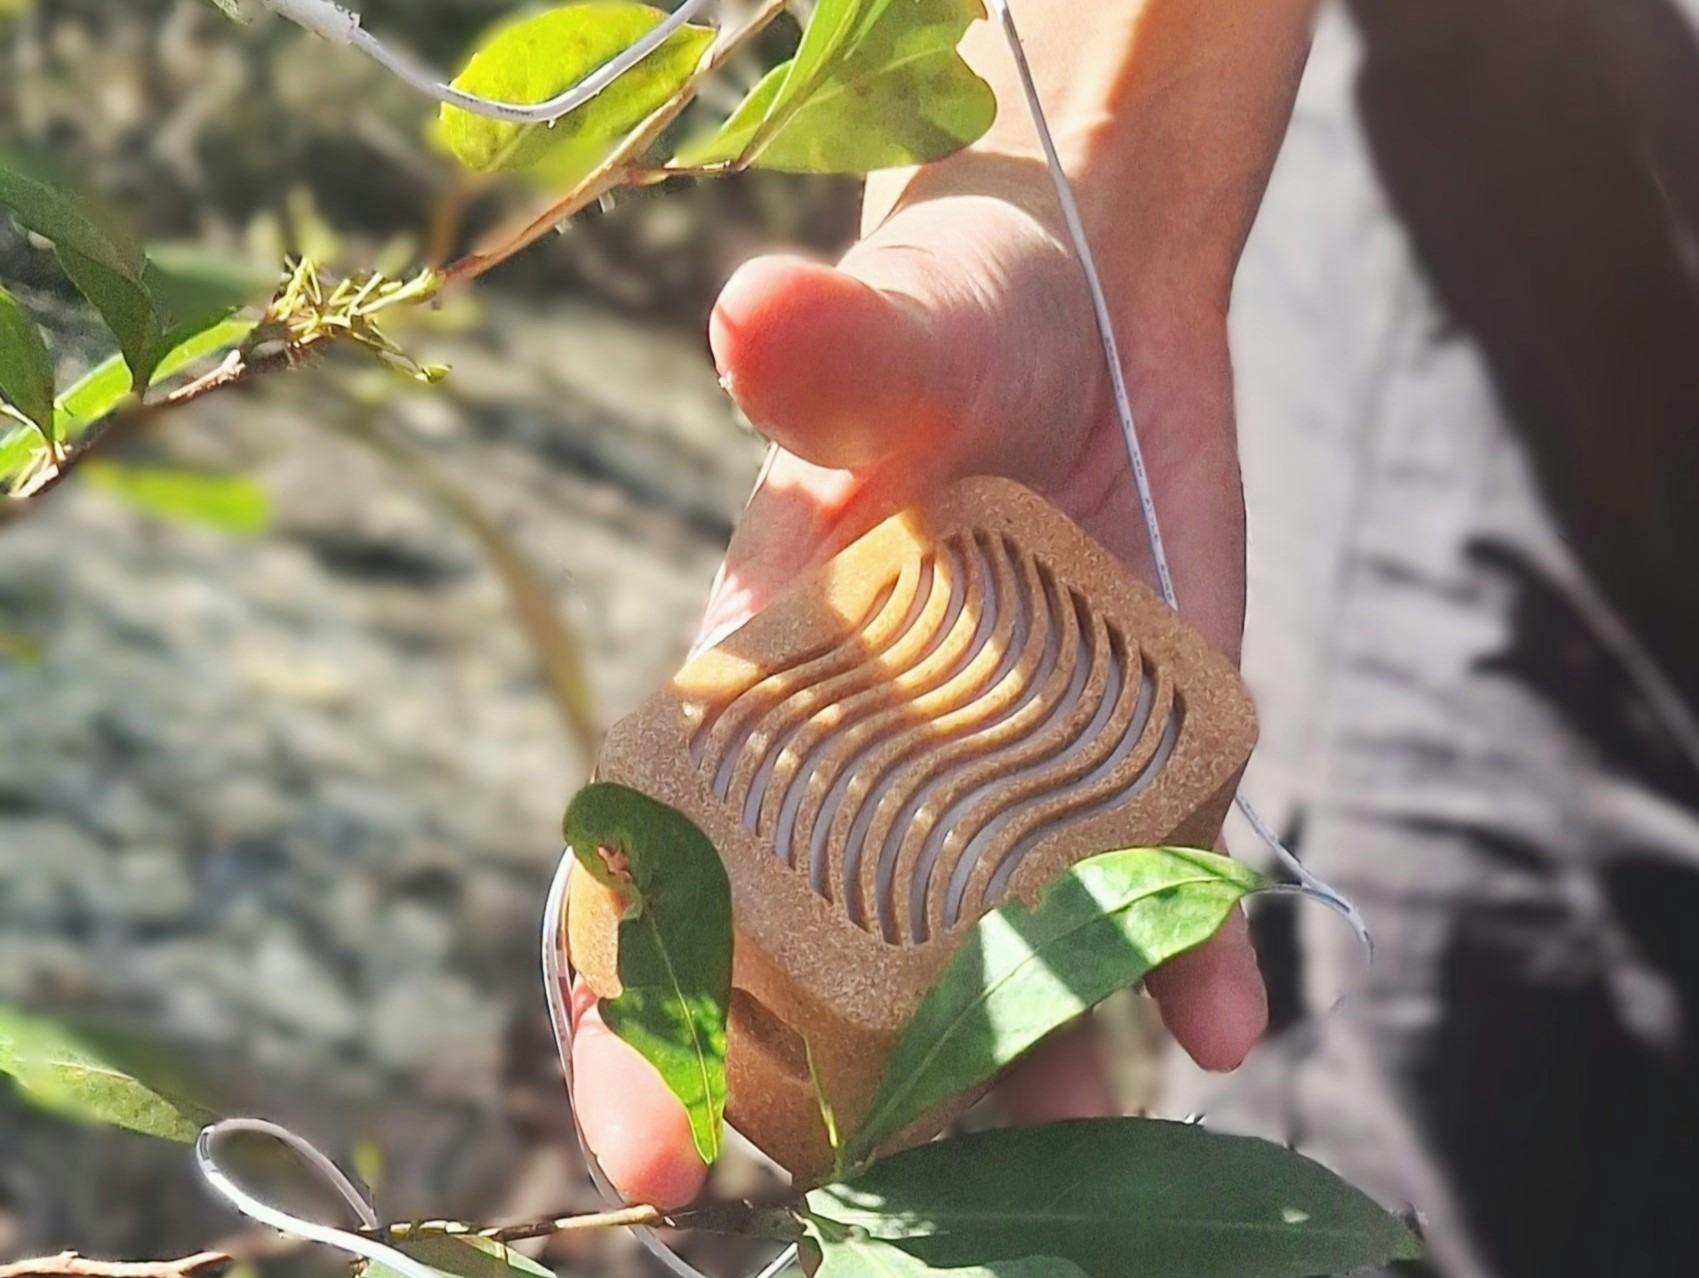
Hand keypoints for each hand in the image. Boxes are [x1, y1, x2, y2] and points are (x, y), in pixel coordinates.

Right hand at [568, 0, 1313, 1208]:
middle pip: (829, 987)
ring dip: (1030, 1072)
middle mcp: (872, 782)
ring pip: (1000, 975)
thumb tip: (757, 310)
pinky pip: (1158, 901)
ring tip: (1072, 1132)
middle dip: (844, 1100)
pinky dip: (1188, 970)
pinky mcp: (1139, 771)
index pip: (661, 890)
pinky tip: (1218, 1019)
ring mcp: (1012, 794)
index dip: (637, 1027)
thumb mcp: (894, 340)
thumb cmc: (948, 318)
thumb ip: (833, 356)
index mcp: (757, 710)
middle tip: (892, 1195)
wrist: (1097, 306)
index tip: (645, 1162)